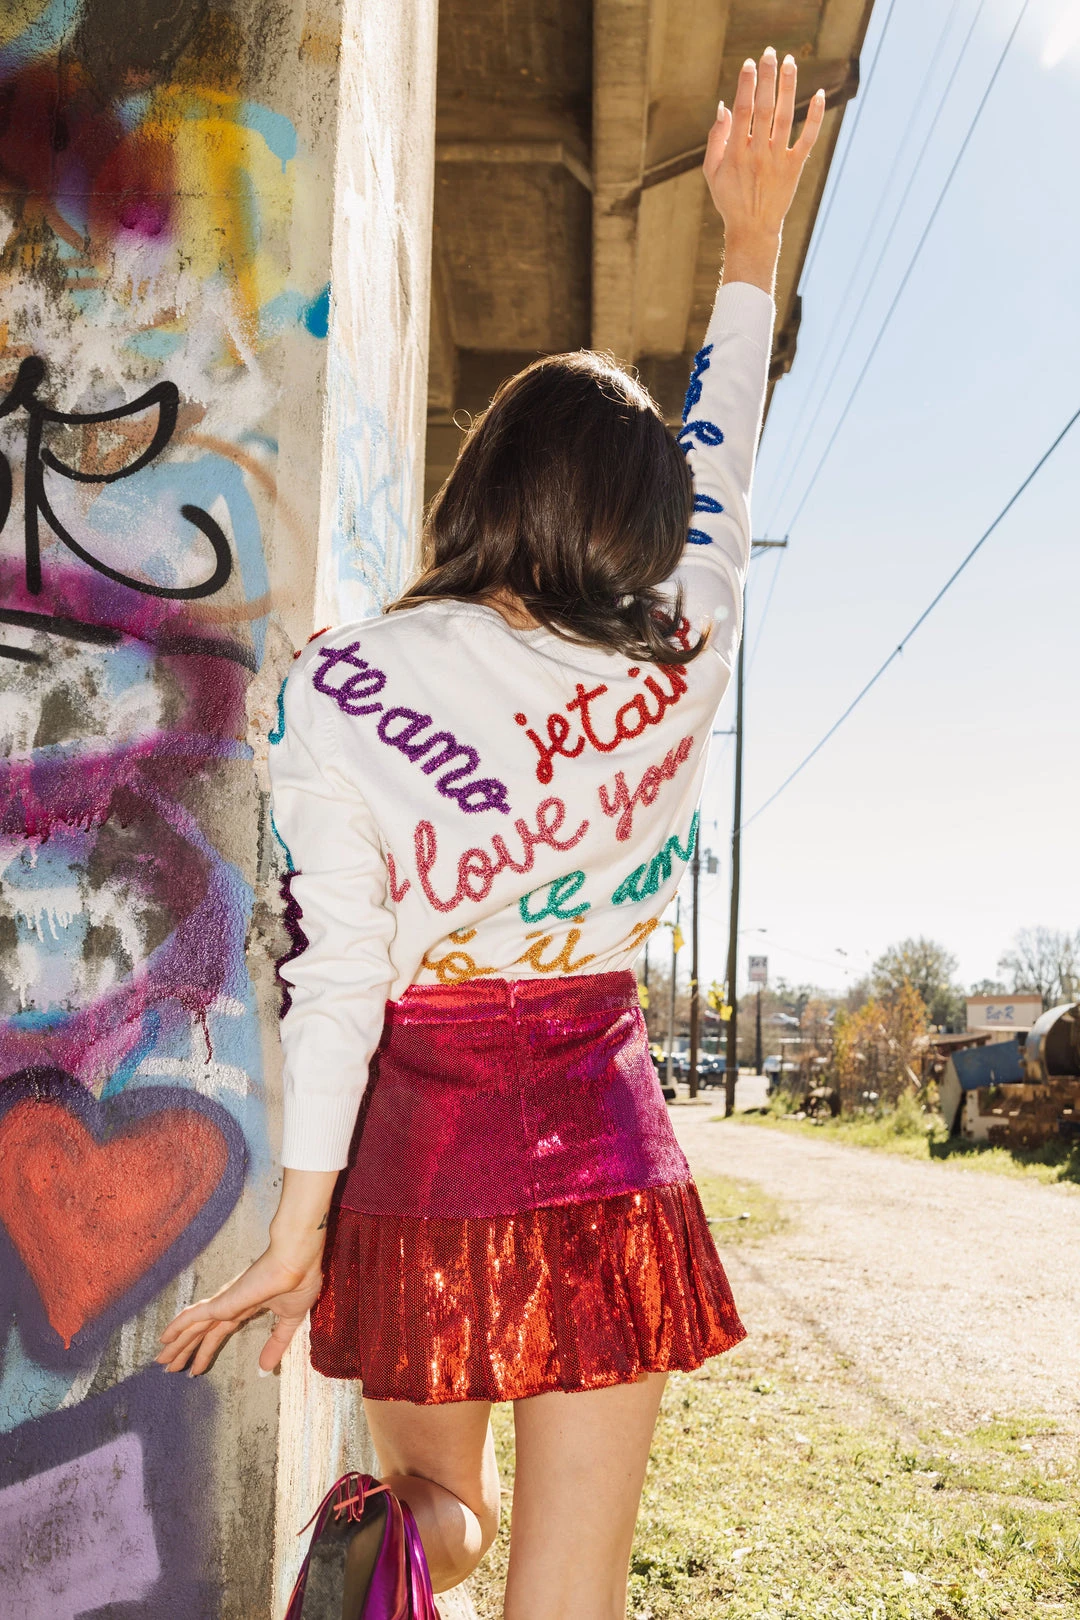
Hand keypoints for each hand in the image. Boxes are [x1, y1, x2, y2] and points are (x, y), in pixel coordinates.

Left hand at [156, 1245, 324, 1375]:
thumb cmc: (299, 1281)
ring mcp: (224, 1302)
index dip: (207, 1350)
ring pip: (193, 1327)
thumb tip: (266, 1369)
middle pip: (201, 1332)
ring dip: (177, 1344)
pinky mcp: (223, 1301)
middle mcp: (230, 1304)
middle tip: (168, 1368)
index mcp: (246, 1306)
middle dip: (185, 1350)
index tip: (195, 1367)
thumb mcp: (290, 1319)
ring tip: (160, 1361)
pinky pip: (194, 1316)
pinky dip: (178, 1325)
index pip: (220, 1332)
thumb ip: (277, 1343)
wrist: (298, 1260)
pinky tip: (164, 1337)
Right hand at [704, 47, 825, 279]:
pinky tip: (818, 94)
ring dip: (788, 87)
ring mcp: (777, 160)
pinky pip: (807, 138)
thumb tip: (724, 106)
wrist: (753, 229)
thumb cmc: (730, 198)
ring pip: (784, 117)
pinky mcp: (794, 167)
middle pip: (763, 108)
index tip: (749, 64)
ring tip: (790, 62)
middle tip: (769, 53)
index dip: (746, 85)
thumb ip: (716, 139)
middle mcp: (757, 154)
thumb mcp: (712, 172)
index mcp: (735, 153)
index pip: (741, 111)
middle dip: (766, 78)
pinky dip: (814, 116)